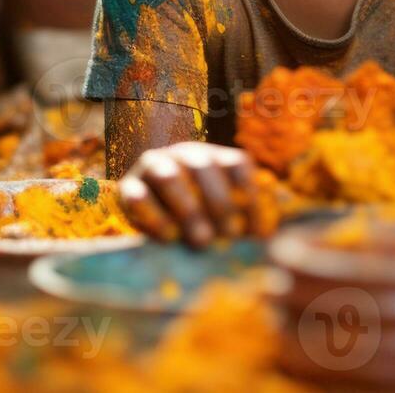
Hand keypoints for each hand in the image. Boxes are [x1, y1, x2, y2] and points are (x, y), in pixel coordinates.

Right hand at [117, 141, 275, 246]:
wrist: (149, 212)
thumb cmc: (197, 217)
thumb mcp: (221, 214)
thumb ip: (240, 219)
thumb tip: (266, 237)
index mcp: (213, 156)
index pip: (237, 164)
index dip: (251, 196)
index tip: (258, 232)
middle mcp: (184, 154)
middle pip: (203, 167)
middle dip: (220, 202)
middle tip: (229, 235)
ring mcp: (153, 166)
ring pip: (168, 177)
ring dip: (188, 209)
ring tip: (202, 240)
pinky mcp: (128, 187)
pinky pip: (137, 196)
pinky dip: (153, 216)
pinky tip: (169, 238)